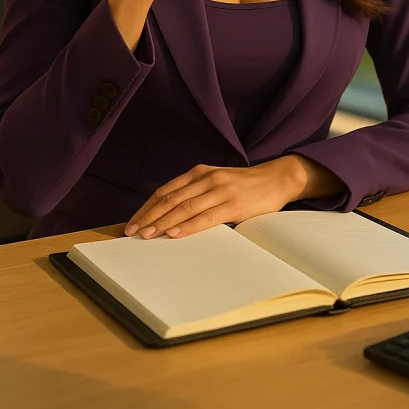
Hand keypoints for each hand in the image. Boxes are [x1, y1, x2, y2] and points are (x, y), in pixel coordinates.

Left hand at [124, 157, 307, 239]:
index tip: (133, 221)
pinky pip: (206, 217)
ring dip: (163, 222)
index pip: (166, 191)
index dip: (147, 207)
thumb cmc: (243, 185)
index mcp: (200, 172)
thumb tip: (168, 214)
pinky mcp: (234, 205)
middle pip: (170, 199)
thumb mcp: (216, 181)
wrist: (276, 179)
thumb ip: (196, 192)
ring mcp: (220, 190)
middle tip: (132, 231)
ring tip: (147, 235)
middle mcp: (207, 178)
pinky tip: (174, 233)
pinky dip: (187, 226)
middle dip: (149, 216)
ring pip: (185, 208)